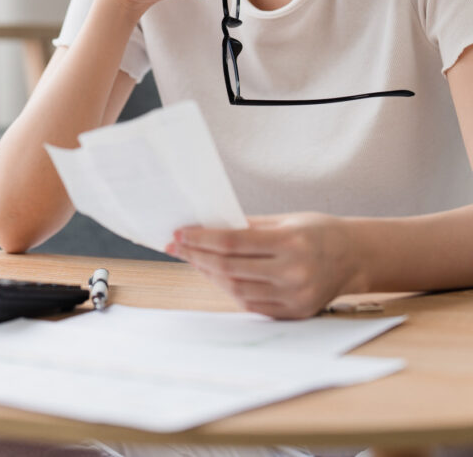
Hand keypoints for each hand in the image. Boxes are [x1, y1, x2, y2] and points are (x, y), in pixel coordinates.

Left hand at [166, 213, 363, 319]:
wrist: (355, 257)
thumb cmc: (318, 232)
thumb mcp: (285, 219)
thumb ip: (247, 225)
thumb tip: (207, 226)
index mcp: (290, 242)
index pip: (232, 243)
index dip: (201, 239)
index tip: (180, 233)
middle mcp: (293, 273)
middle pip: (230, 268)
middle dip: (197, 256)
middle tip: (177, 246)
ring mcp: (294, 297)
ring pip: (236, 289)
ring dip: (209, 274)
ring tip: (193, 259)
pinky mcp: (294, 313)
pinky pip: (251, 304)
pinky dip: (229, 290)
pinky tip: (216, 275)